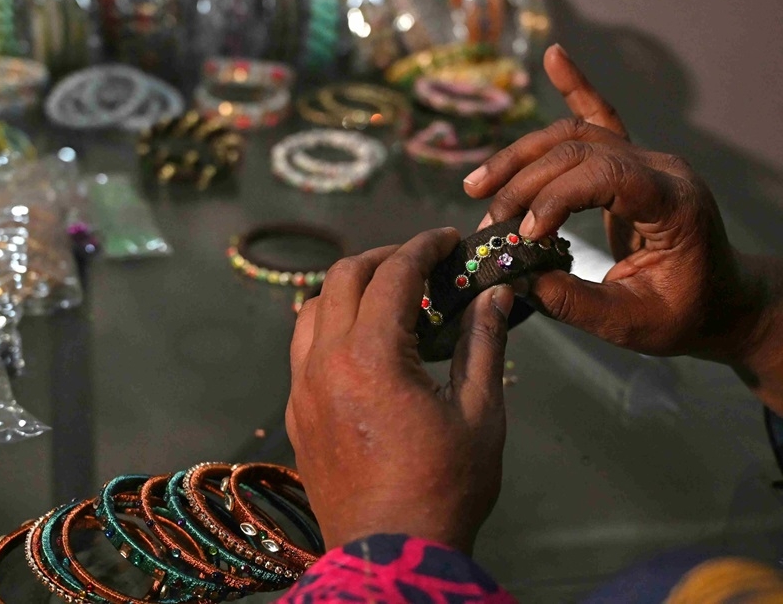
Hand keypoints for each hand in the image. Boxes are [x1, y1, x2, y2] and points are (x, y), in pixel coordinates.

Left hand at [286, 227, 514, 552]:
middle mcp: (324, 362)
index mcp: (371, 356)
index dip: (422, 246)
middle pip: (342, 278)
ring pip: (312, 309)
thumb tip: (495, 295)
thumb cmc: (445, 488)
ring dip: (348, 289)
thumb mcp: (480, 414)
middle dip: (382, 258)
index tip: (447, 238)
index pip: (392, 274)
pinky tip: (361, 343)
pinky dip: (330, 326)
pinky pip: (302, 348)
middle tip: (420, 262)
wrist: (390, 552)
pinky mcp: (296, 413)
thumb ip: (484, 344)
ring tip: (388, 297)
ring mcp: (302, 388)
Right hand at [461, 45, 779, 404]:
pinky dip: (575, 87)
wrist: (722, 301)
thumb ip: (573, 302)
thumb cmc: (683, 315)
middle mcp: (661, 168)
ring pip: (575, 134)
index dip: (555, 197)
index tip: (522, 236)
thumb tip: (515, 276)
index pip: (605, 175)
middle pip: (579, 150)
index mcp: (673, 204)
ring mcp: (647, 160)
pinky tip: (555, 57)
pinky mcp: (631, 163)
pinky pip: (601, 117)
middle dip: (524, 182)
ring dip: (522, 155)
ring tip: (478, 186)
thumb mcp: (630, 323)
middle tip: (488, 223)